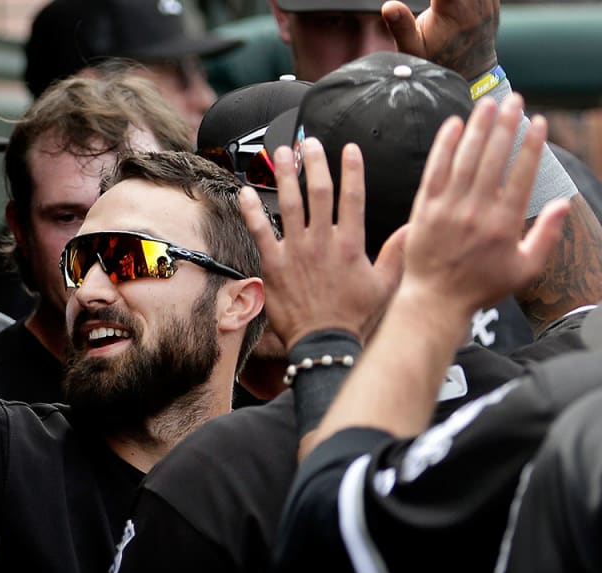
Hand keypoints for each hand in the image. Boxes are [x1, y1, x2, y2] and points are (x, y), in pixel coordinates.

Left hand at [240, 138, 404, 349]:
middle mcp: (323, 242)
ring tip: (280, 154)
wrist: (324, 342)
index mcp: (351, 244)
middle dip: (313, 164)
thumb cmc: (354, 318)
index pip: (352, 198)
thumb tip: (413, 228)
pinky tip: (245, 193)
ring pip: (290, 205)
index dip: (350, 170)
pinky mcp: (274, 264)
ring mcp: (296, 251)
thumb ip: (397, 253)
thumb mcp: (385, 286)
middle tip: (308, 143)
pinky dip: (252, 211)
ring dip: (284, 177)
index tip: (348, 149)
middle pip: (318, 193)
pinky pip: (260, 231)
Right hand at [382, 0, 498, 79]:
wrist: (472, 77)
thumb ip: (401, 27)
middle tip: (436, 6)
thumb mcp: (413, 51)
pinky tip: (451, 7)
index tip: (431, 2)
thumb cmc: (437, 64)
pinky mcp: (492, 4)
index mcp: (453, 9)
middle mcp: (474, 4)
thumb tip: (388, 7)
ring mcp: (487, 3)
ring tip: (442, 7)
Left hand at [401, 93, 569, 319]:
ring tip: (488, 102)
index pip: (521, 174)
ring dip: (478, 127)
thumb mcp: (525, 269)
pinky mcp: (423, 208)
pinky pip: (435, 170)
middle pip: (493, 158)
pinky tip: (453, 124)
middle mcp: (476, 210)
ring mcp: (448, 207)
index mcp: (504, 223)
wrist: (435, 300)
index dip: (530, 145)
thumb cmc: (482, 286)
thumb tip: (565, 202)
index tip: (537, 122)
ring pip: (465, 159)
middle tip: (514, 99)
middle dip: (506, 125)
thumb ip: (547, 235)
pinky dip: (444, 146)